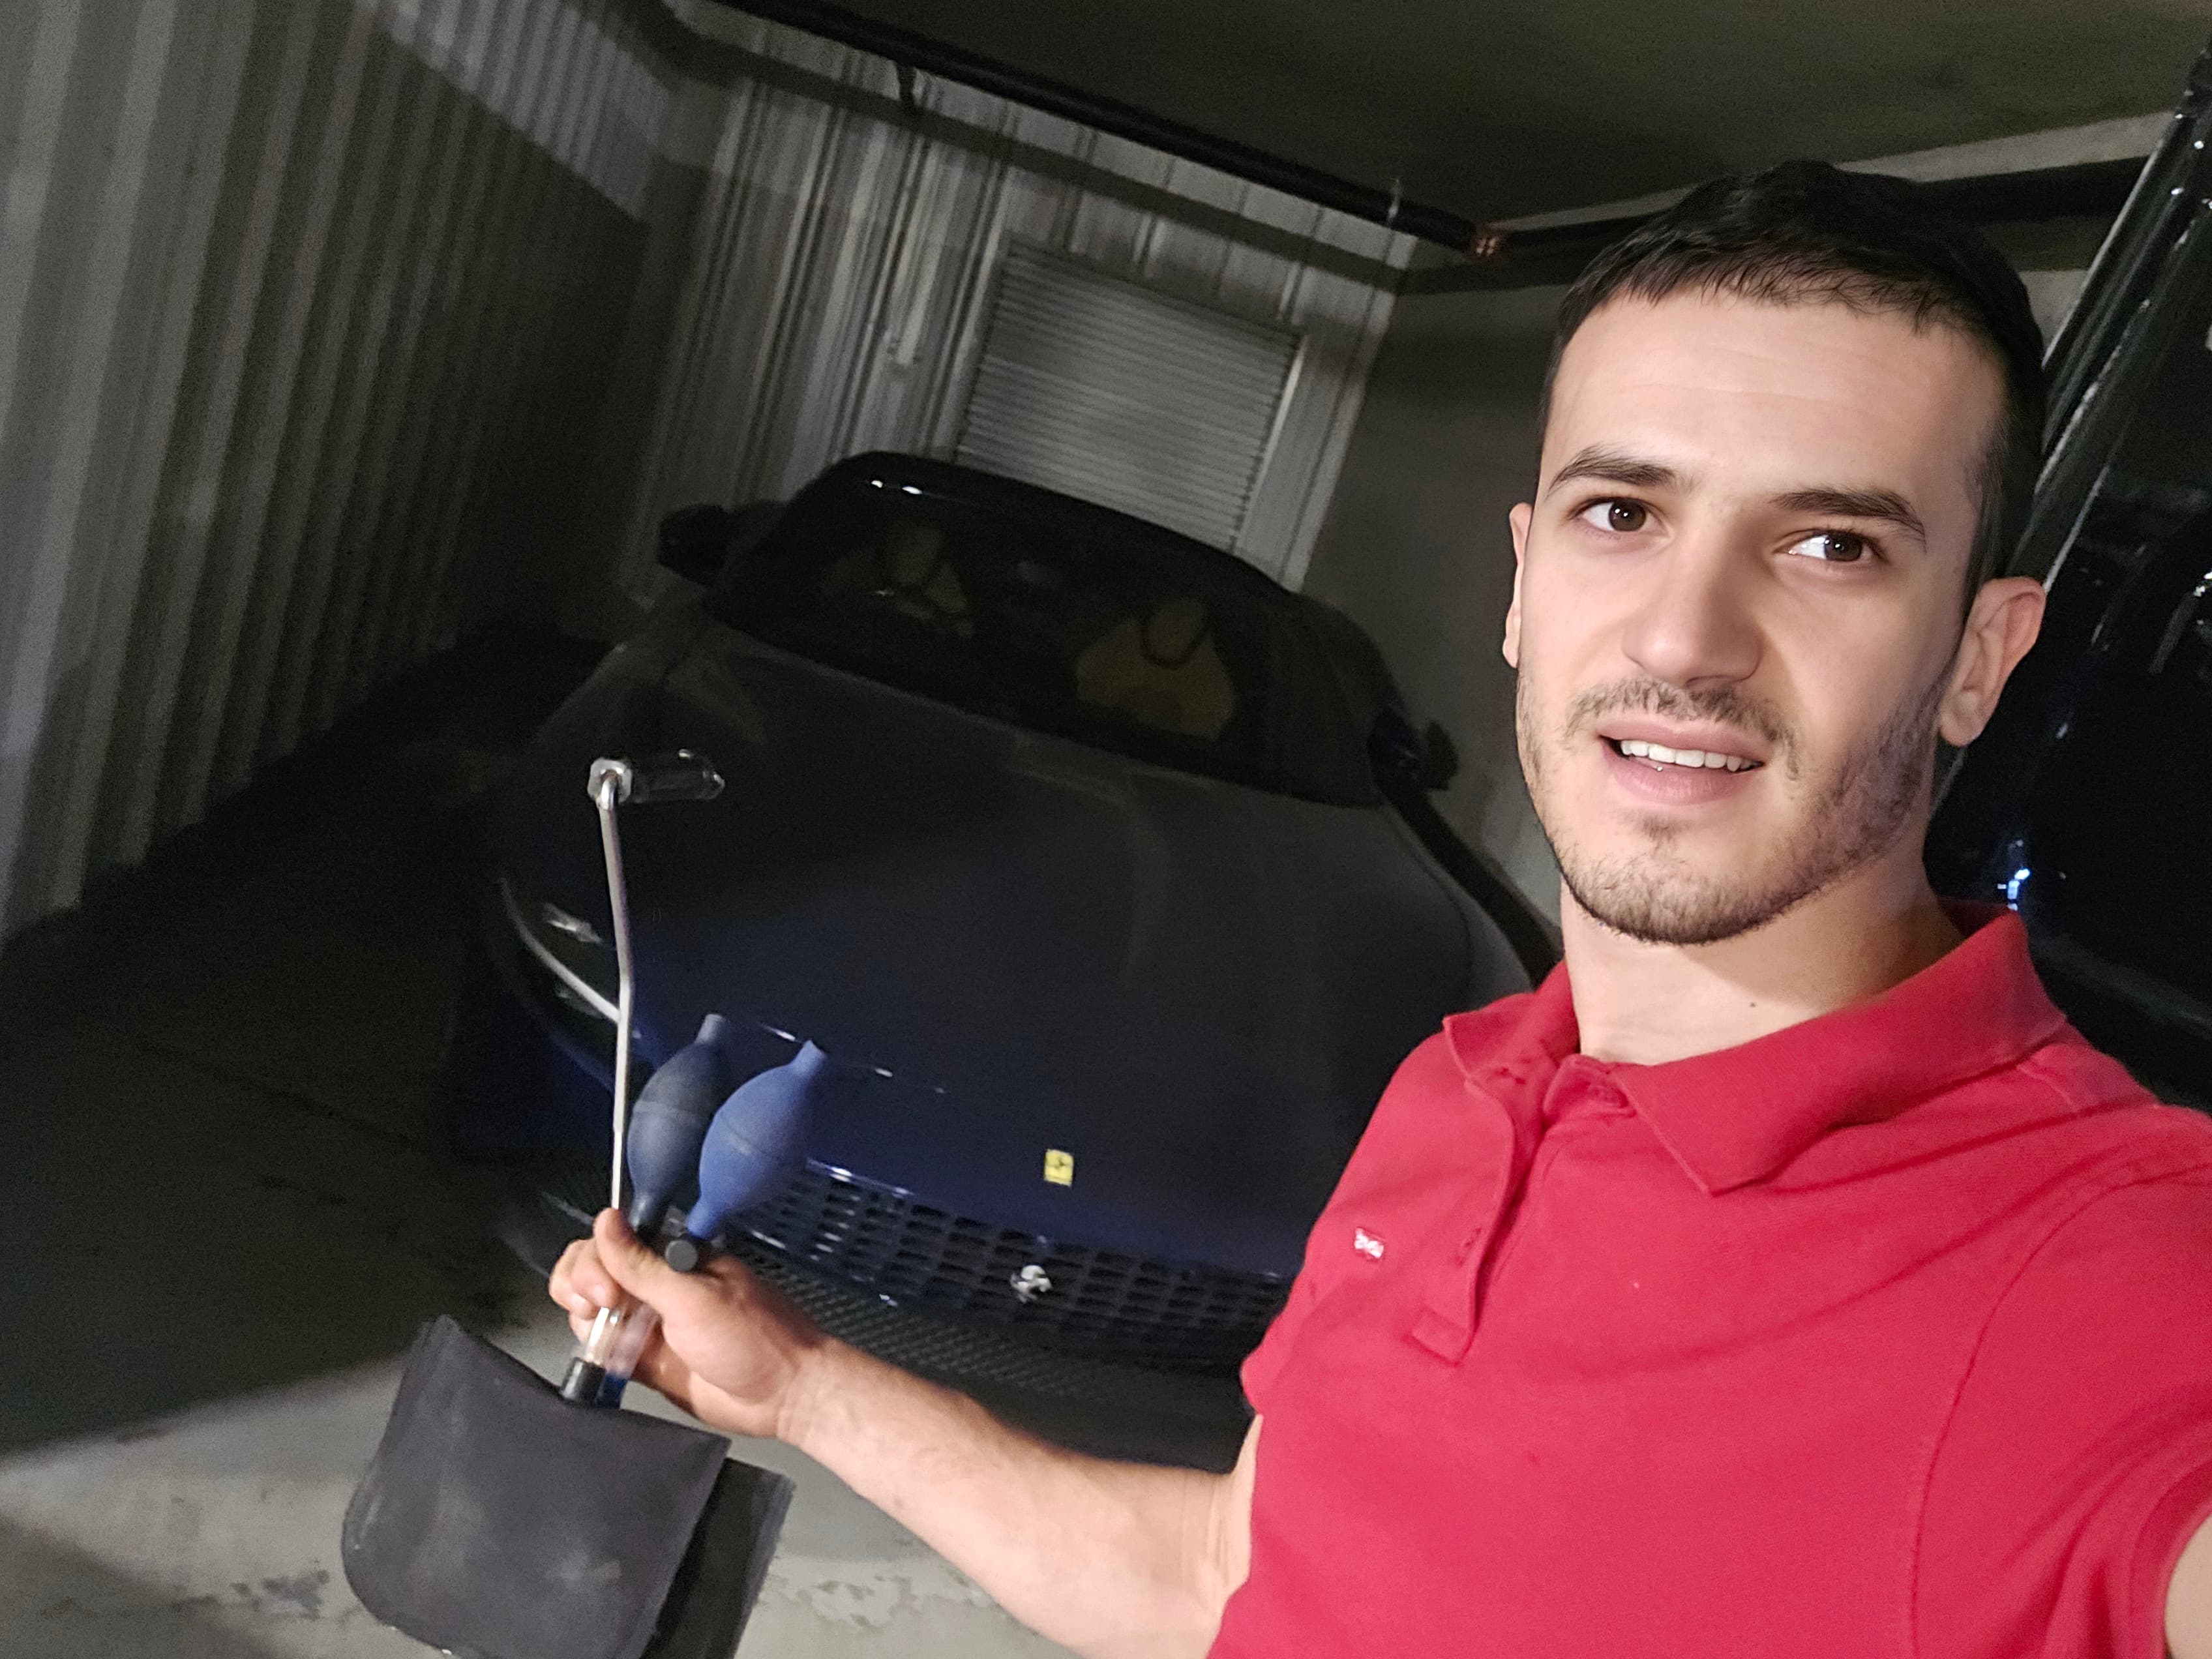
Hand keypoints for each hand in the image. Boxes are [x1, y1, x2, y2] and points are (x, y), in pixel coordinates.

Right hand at [549, 1209, 829, 1439]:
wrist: (783, 1395)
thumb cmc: (754, 1338)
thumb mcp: (693, 1297)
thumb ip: (642, 1265)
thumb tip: (606, 1219)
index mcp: (672, 1258)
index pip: (611, 1241)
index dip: (594, 1261)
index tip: (603, 1291)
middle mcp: (656, 1286)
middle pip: (592, 1271)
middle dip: (580, 1284)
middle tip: (598, 1310)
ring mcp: (648, 1322)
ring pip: (592, 1309)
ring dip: (584, 1318)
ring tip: (605, 1336)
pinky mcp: (645, 1360)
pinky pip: (603, 1348)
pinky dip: (594, 1350)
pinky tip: (606, 1358)